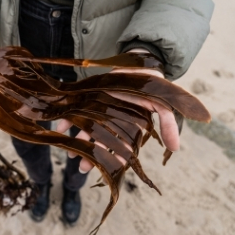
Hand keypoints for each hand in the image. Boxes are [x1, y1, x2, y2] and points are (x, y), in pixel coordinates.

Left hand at [56, 49, 178, 173]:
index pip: (123, 148)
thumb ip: (168, 124)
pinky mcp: (89, 100)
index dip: (116, 159)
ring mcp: (100, 112)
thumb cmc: (151, 86)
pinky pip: (75, 112)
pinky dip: (67, 120)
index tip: (109, 170)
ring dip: (78, 142)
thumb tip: (175, 149)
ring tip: (70, 155)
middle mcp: (113, 122)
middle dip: (93, 156)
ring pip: (88, 131)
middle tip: (83, 167)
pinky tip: (60, 127)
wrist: (137, 63)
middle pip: (102, 143)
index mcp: (130, 127)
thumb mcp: (163, 103)